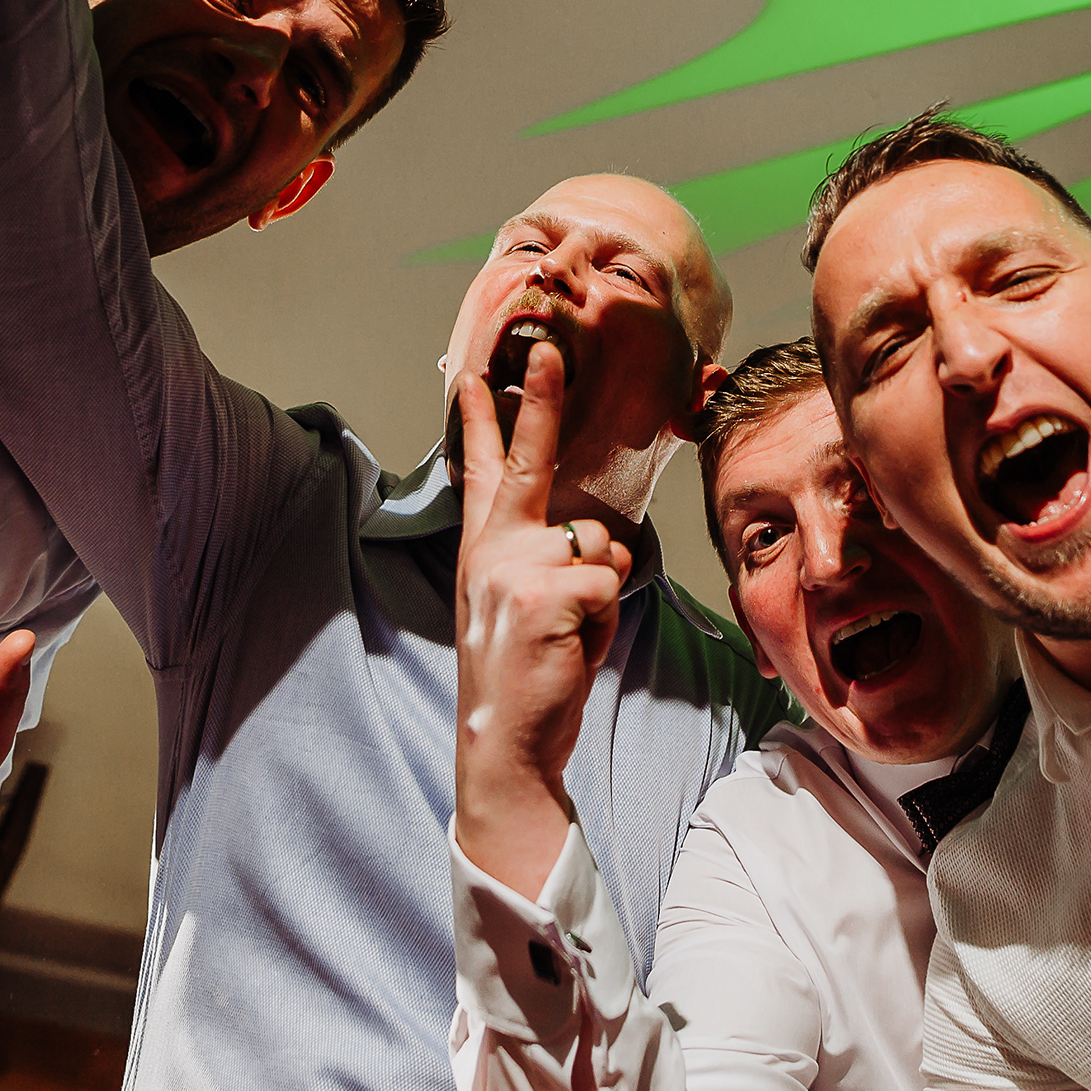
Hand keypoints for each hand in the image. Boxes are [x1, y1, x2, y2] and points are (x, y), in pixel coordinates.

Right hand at [452, 341, 632, 896]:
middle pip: (530, 461)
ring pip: (602, 543)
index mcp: (485, 549)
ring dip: (604, 590)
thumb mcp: (524, 606)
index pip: (486, 470)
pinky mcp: (544, 594)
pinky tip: (573, 645)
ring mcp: (512, 570)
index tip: (481, 369)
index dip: (489, 417)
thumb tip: (593, 538)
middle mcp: (490, 549)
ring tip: (571, 632)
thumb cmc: (530, 671)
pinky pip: (610, 579)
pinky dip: (606, 618)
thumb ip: (545, 559)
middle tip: (548, 348)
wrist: (505, 742)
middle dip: (540, 399)